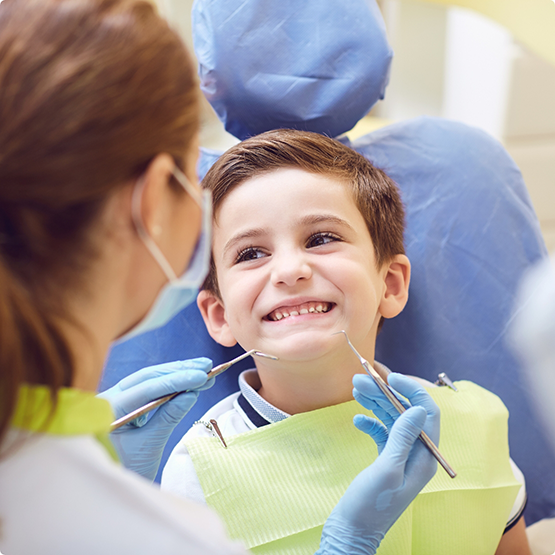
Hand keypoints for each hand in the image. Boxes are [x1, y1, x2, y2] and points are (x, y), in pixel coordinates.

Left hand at [98, 358, 213, 480]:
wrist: (110, 490)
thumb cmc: (125, 471)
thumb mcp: (149, 446)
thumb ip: (168, 417)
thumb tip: (191, 393)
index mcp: (108, 409)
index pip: (146, 388)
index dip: (176, 380)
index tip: (201, 376)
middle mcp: (109, 398)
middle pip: (148, 377)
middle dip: (179, 371)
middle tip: (206, 366)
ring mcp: (117, 398)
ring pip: (150, 379)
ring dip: (178, 374)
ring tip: (204, 370)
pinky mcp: (127, 403)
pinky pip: (150, 388)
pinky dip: (171, 384)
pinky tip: (189, 380)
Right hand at [317, 373, 439, 554]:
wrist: (352, 531)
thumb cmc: (370, 505)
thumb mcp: (387, 468)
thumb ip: (402, 437)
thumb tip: (418, 407)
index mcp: (424, 457)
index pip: (427, 413)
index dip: (412, 391)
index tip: (390, 377)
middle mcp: (416, 454)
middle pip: (405, 413)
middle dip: (384, 393)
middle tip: (359, 380)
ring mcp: (400, 457)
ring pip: (391, 420)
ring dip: (374, 403)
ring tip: (355, 389)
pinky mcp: (385, 460)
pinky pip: (381, 433)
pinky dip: (369, 423)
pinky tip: (356, 421)